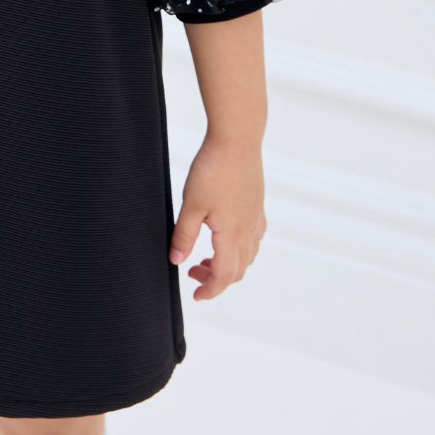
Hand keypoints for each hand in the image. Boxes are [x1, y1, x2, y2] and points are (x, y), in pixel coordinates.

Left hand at [168, 134, 266, 300]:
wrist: (237, 139)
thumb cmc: (213, 169)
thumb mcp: (191, 204)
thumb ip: (184, 235)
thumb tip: (176, 261)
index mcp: (232, 235)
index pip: (224, 276)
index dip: (210, 289)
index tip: (195, 295)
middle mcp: (249, 230)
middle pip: (237, 270)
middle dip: (216, 278)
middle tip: (193, 272)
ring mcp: (255, 217)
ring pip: (248, 255)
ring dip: (228, 264)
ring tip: (205, 256)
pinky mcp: (257, 204)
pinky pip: (254, 237)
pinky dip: (240, 248)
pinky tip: (226, 236)